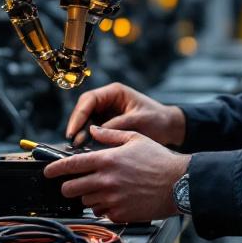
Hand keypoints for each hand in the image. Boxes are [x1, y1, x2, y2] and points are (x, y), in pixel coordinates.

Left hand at [44, 125, 189, 222]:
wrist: (179, 183)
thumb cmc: (159, 160)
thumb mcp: (135, 138)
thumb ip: (111, 135)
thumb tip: (94, 129)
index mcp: (106, 159)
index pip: (71, 165)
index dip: (55, 169)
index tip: (48, 172)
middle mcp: (105, 180)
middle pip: (71, 188)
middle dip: (69, 186)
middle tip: (74, 184)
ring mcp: (112, 199)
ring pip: (86, 202)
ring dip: (88, 197)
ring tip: (103, 190)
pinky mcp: (120, 213)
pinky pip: (102, 213)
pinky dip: (103, 208)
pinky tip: (114, 200)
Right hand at [64, 82, 185, 147]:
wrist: (169, 128)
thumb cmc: (157, 119)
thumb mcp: (139, 120)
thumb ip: (117, 124)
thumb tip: (94, 132)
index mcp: (114, 92)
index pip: (89, 99)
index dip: (79, 114)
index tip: (73, 130)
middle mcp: (107, 100)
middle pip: (84, 110)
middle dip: (77, 125)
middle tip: (72, 142)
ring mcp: (106, 112)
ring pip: (85, 121)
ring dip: (80, 133)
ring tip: (77, 148)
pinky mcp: (107, 124)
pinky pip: (92, 130)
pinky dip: (88, 139)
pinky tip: (85, 150)